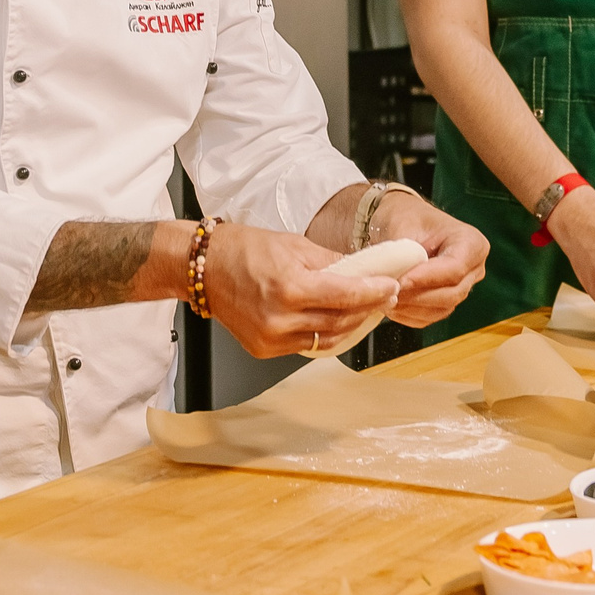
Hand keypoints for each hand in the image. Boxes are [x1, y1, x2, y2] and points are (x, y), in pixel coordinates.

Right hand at [202, 222, 397, 357]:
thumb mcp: (295, 245)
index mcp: (289, 287)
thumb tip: (365, 270)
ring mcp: (271, 338)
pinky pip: (306, 346)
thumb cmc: (245, 249)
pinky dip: (324, 334)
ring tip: (364, 309)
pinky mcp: (264, 349)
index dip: (374, 292)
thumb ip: (332, 262)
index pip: (346, 295)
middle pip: (340, 320)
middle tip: (384, 296)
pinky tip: (335, 321)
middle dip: (367, 308)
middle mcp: (280, 318)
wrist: (203, 269)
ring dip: (349, 324)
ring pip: (326, 339)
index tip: (391, 286)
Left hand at [369, 192, 487, 328]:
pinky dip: (409, 315)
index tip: (400, 280)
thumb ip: (404, 255)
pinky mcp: (447, 302)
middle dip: (418, 296)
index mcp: (471, 243)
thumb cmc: (406, 217)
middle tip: (388, 292)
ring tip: (385, 298)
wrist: (403, 222)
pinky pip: (431, 316)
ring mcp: (463, 287)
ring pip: (442, 308)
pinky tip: (390, 306)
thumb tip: (393, 281)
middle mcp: (474, 268)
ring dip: (412, 308)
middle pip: (452, 293)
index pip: (455, 268)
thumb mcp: (404, 227)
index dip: (426, 278)